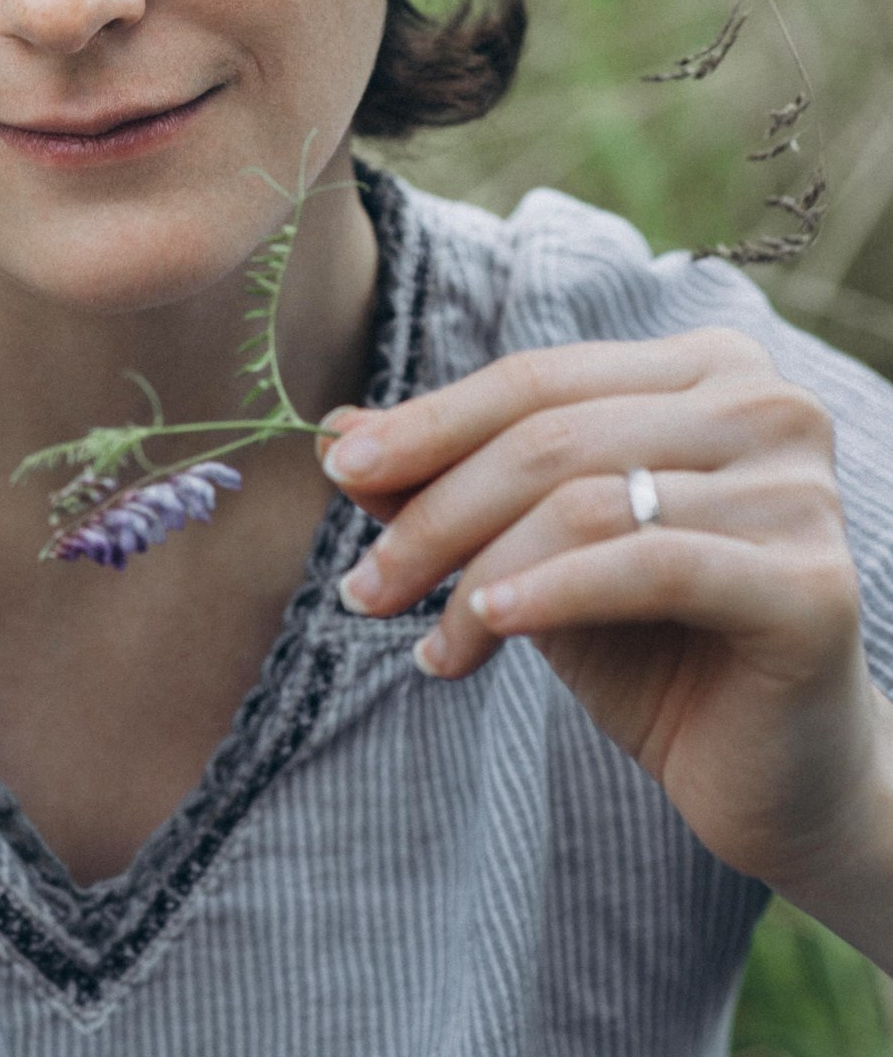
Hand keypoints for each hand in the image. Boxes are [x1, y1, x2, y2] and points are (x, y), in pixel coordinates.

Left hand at [317, 329, 892, 940]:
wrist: (780, 779)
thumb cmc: (657, 650)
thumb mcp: (538, 553)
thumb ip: (454, 483)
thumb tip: (338, 427)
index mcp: (707, 367)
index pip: (537, 379)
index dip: (429, 423)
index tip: (339, 469)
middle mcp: (766, 405)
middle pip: (552, 437)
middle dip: (437, 512)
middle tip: (361, 587)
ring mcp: (798, 489)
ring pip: (587, 503)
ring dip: (479, 576)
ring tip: (430, 644)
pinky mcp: (810, 583)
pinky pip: (647, 568)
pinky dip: (551, 593)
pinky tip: (486, 630)